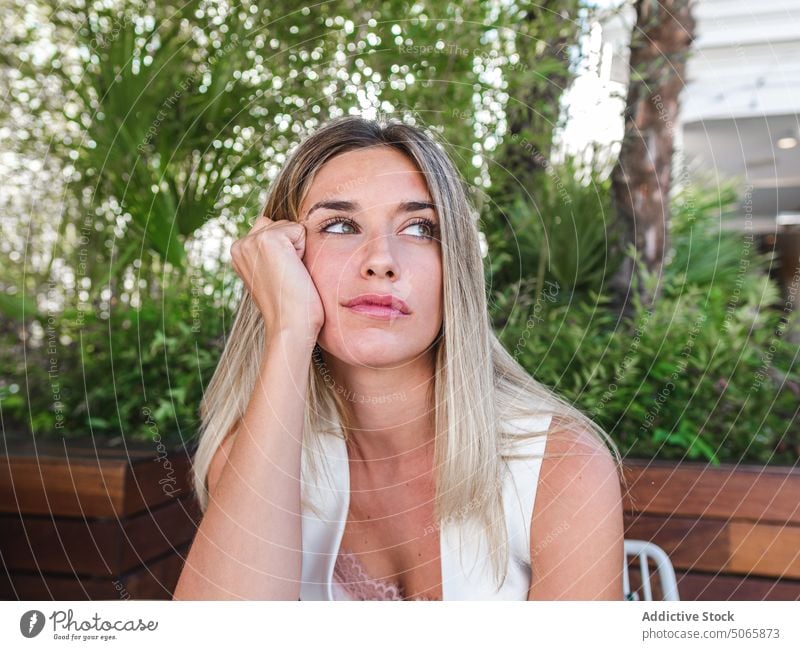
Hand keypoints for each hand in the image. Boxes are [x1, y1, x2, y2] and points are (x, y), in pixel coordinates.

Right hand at [230, 216, 323, 344]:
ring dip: (299, 249)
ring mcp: (251, 240)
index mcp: (239, 252)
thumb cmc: (289, 306)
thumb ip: (270, 255)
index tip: (281, 278)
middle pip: (281, 224)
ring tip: (291, 274)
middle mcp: (240, 244)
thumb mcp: (272, 276)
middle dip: (293, 247)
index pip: (272, 229)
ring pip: (290, 227)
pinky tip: (294, 271)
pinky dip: (304, 250)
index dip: (287, 252)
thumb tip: (286, 241)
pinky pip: (299, 230)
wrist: (290, 326)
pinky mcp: (268, 239)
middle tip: (287, 277)